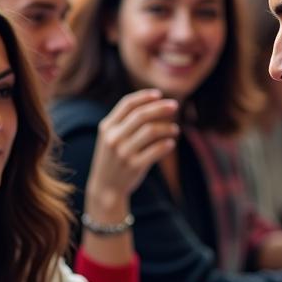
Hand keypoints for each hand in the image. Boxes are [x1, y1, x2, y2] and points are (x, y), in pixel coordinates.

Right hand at [85, 89, 178, 205]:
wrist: (105, 187)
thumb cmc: (113, 158)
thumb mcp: (110, 137)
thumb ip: (124, 122)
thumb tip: (154, 104)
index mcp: (107, 127)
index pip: (127, 104)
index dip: (145, 97)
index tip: (159, 94)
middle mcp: (114, 138)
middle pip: (141, 115)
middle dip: (161, 108)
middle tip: (175, 106)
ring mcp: (123, 153)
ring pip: (151, 131)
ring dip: (167, 127)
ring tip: (175, 129)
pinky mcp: (134, 166)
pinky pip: (156, 150)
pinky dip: (167, 144)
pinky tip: (171, 143)